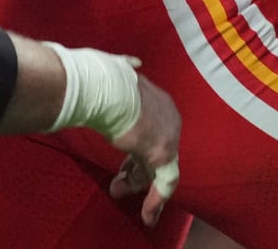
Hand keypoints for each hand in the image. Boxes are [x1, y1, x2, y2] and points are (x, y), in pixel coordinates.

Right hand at [106, 72, 180, 228]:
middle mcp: (170, 118)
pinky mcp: (162, 154)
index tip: (122, 161)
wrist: (107, 87)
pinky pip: (164, 184)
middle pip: (154, 150)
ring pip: (156, 168)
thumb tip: (133, 62)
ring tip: (119, 193)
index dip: (136, 148)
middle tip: (118, 181)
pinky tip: (148, 215)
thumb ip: (128, 70)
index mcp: (160, 99)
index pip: (153, 128)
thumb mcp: (120, 72)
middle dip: (135, 168)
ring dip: (138, 184)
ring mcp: (169, 136)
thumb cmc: (106, 79)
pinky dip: (156, 202)